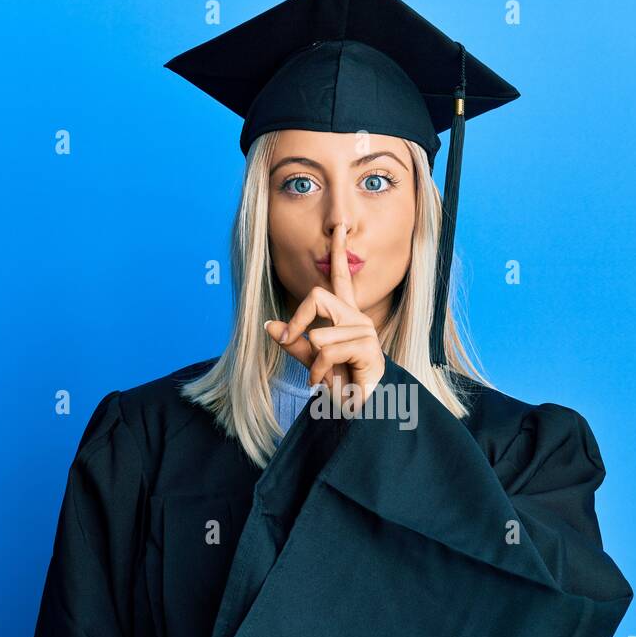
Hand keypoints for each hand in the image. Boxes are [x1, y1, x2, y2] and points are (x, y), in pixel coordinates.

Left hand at [264, 221, 384, 413]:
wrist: (358, 409)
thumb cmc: (338, 383)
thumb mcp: (309, 360)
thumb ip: (292, 342)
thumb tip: (268, 326)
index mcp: (345, 315)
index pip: (341, 277)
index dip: (339, 252)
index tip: (340, 227)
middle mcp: (356, 318)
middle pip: (317, 296)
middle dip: (297, 322)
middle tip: (289, 341)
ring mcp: (364, 331)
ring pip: (319, 334)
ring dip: (311, 361)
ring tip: (321, 376)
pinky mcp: (367, 348)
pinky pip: (326, 350)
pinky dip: (317, 370)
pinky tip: (323, 382)